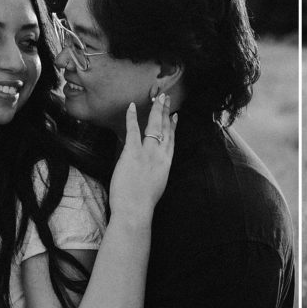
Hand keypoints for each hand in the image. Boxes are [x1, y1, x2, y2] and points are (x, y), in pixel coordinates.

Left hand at [110, 94, 176, 216]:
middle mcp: (160, 155)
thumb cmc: (143, 203)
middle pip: (165, 129)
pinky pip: (133, 130)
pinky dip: (132, 117)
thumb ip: (155, 172)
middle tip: (166, 98)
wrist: (135, 209)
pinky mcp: (132, 152)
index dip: (173, 126)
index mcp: (166, 163)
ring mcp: (147, 152)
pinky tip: (131, 106)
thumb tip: (149, 167)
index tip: (174, 116)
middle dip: (166, 112)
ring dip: (156, 110)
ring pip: (154, 126)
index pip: (171, 140)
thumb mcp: (156, 186)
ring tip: (157, 97)